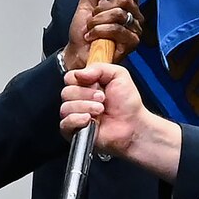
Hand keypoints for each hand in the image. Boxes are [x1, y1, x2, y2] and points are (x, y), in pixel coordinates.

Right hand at [61, 64, 183, 181]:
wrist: (133, 125)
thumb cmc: (128, 104)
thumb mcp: (118, 75)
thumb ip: (99, 67)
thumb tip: (79, 73)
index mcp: (86, 85)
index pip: (69, 78)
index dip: (81, 80)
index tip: (97, 84)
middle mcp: (78, 100)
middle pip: (66, 92)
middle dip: (86, 94)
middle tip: (102, 99)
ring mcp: (75, 115)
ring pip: (66, 107)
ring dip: (85, 107)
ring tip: (100, 110)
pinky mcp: (74, 131)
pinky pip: (65, 123)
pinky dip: (76, 120)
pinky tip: (89, 119)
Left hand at [63, 0, 143, 69]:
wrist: (76, 50)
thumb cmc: (83, 30)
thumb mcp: (87, 2)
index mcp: (127, 5)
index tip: (102, 2)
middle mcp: (134, 16)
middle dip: (102, 9)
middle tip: (94, 18)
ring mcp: (134, 30)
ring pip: (119, 14)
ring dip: (98, 21)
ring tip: (91, 29)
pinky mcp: (132, 43)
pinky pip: (117, 29)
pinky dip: (100, 31)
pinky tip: (93, 37)